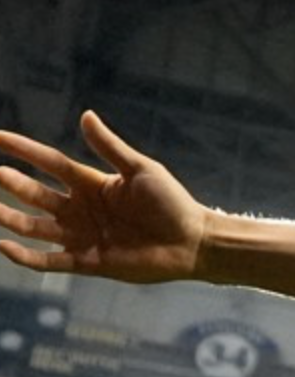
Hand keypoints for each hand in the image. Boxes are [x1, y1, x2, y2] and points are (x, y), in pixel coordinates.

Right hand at [0, 113, 209, 282]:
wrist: (193, 242)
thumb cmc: (172, 203)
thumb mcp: (141, 170)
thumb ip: (110, 147)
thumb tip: (86, 115)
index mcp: (91, 183)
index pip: (47, 162)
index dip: (21, 149)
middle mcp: (79, 209)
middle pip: (34, 194)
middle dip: (10, 182)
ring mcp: (81, 235)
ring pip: (34, 226)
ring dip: (10, 218)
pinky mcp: (87, 261)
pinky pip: (49, 261)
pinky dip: (25, 256)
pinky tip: (4, 246)